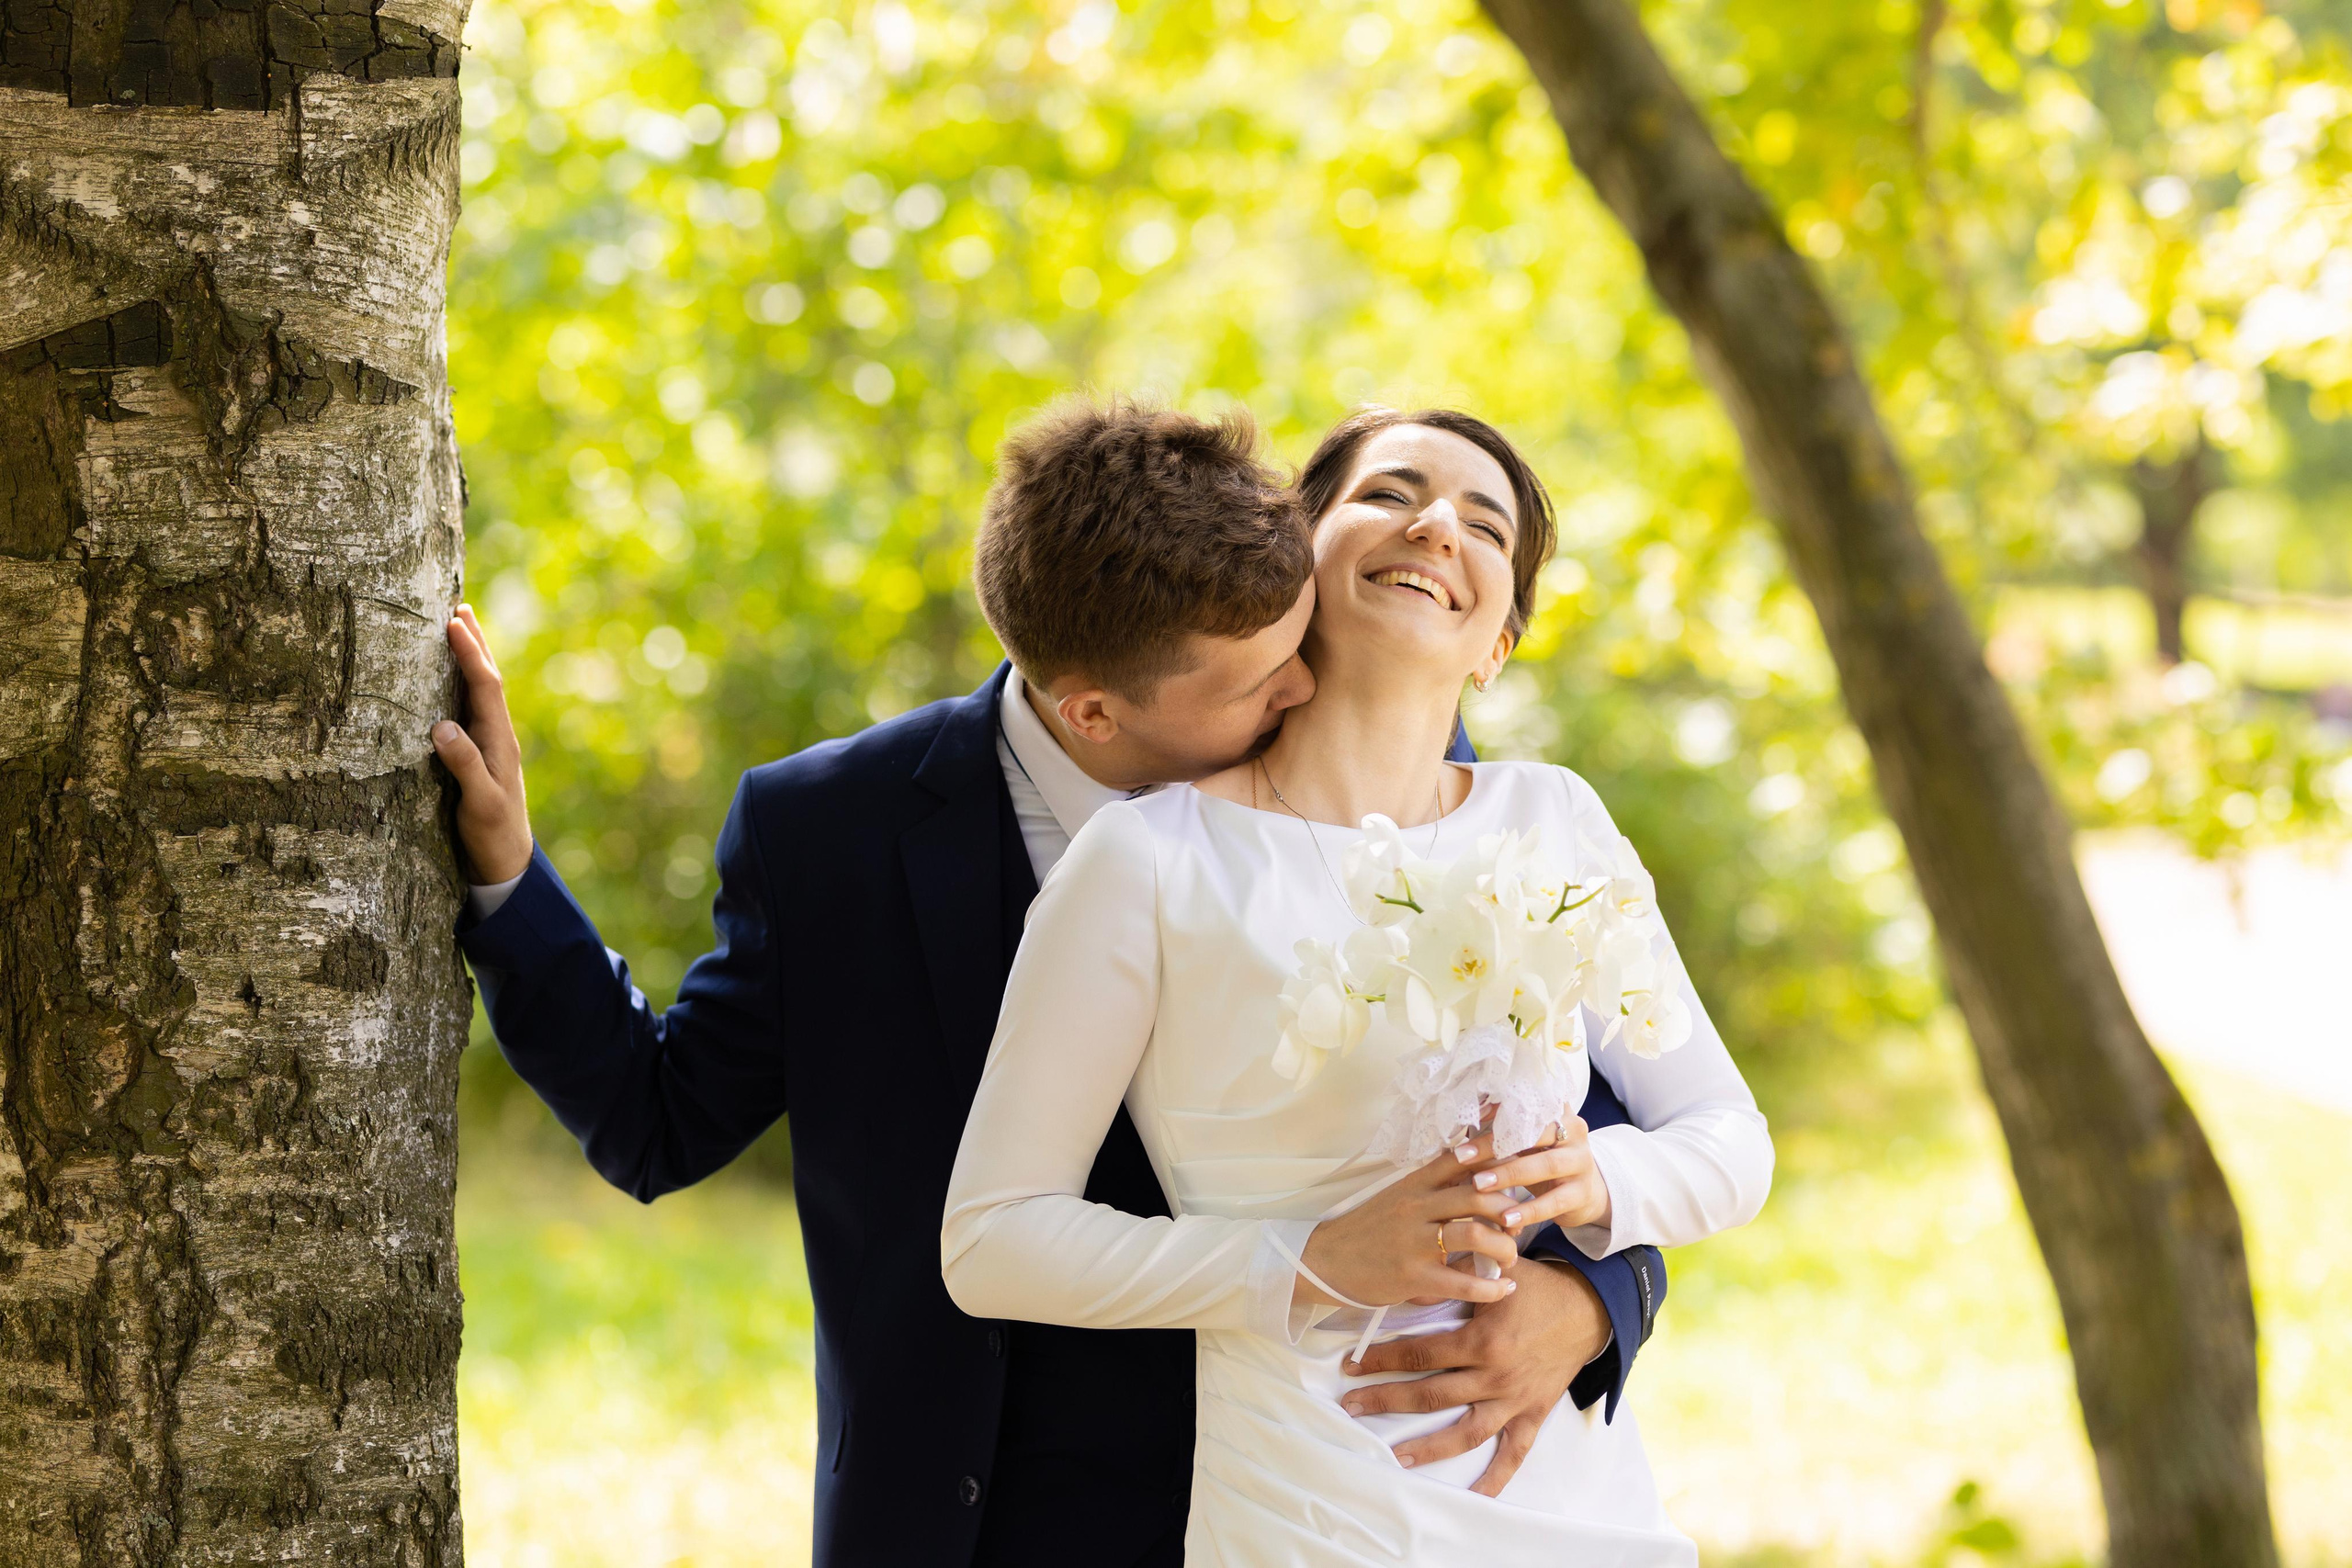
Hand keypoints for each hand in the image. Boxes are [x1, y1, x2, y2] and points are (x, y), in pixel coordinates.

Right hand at [429, 605, 534, 884]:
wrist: (506, 863)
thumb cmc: (492, 835)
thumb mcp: (478, 804)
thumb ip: (464, 766)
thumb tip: (442, 727)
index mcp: (499, 741)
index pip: (484, 686)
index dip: (469, 653)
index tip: (453, 622)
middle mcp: (497, 736)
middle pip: (487, 679)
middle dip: (475, 643)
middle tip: (460, 606)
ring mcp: (489, 743)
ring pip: (480, 690)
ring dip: (471, 658)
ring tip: (460, 627)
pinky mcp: (478, 754)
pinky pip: (471, 708)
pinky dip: (462, 684)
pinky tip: (452, 679)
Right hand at [1295, 1141, 1526, 1311]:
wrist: (1326, 1261)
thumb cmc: (1368, 1229)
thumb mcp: (1398, 1197)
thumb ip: (1433, 1187)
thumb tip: (1476, 1171)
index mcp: (1414, 1184)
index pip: (1459, 1158)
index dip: (1494, 1152)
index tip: (1522, 1155)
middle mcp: (1416, 1206)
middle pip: (1477, 1194)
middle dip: (1509, 1208)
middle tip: (1519, 1223)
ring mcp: (1414, 1241)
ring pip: (1474, 1233)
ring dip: (1505, 1247)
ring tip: (1511, 1257)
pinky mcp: (1412, 1276)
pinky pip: (1462, 1282)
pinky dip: (1492, 1288)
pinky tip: (1505, 1289)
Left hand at [1337, 1258, 1607, 1494]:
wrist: (1589, 1307)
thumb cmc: (1538, 1285)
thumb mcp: (1497, 1269)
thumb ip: (1457, 1271)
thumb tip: (1413, 1274)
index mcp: (1482, 1340)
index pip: (1420, 1353)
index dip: (1382, 1358)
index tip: (1352, 1364)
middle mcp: (1495, 1376)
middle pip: (1431, 1395)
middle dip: (1387, 1400)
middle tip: (1351, 1407)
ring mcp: (1514, 1399)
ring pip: (1465, 1432)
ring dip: (1429, 1447)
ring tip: (1395, 1458)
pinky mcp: (1533, 1413)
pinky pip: (1515, 1453)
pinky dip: (1496, 1478)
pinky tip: (1475, 1496)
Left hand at [1455, 1114, 1611, 1236]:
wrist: (1587, 1192)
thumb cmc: (1544, 1160)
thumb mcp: (1528, 1142)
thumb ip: (1504, 1129)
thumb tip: (1461, 1120)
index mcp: (1558, 1111)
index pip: (1526, 1104)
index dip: (1496, 1108)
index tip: (1466, 1118)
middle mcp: (1574, 1132)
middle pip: (1533, 1133)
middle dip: (1494, 1145)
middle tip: (1462, 1156)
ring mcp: (1581, 1162)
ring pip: (1545, 1165)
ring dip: (1508, 1175)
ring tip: (1478, 1185)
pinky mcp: (1582, 1193)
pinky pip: (1554, 1202)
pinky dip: (1529, 1211)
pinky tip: (1505, 1218)